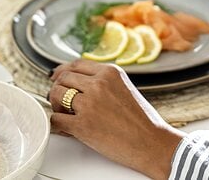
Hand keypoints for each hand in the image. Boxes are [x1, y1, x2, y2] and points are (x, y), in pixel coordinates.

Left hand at [49, 60, 184, 179]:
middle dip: (58, 89)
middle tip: (61, 102)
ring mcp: (89, 103)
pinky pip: (56, 119)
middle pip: (63, 78)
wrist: (152, 143)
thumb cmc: (142, 120)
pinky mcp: (82, 125)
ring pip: (55, 95)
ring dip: (56, 106)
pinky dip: (57, 124)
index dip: (63, 71)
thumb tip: (79, 82)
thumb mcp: (125, 88)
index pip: (76, 64)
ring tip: (66, 115)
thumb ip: (104, 82)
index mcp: (110, 72)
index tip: (57, 77)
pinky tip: (67, 128)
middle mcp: (98, 84)